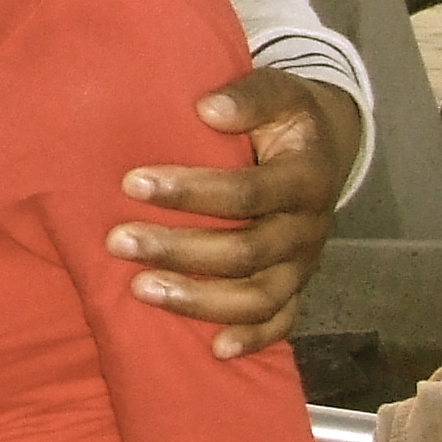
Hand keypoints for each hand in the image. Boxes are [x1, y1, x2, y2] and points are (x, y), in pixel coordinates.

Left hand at [108, 67, 362, 358]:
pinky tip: (213, 349)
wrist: (324, 145)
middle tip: (117, 241)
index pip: (248, 193)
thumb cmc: (283, 117)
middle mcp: (308, 228)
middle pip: (246, 252)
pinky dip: (252, 338)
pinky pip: (281, 322)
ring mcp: (304, 264)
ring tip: (140, 291)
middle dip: (178, 249)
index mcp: (305, 178)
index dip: (192, 191)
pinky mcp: (296, 285)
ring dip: (199, 299)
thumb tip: (207, 110)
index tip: (132, 183)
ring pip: (258, 296)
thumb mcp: (276, 91)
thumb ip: (246, 96)